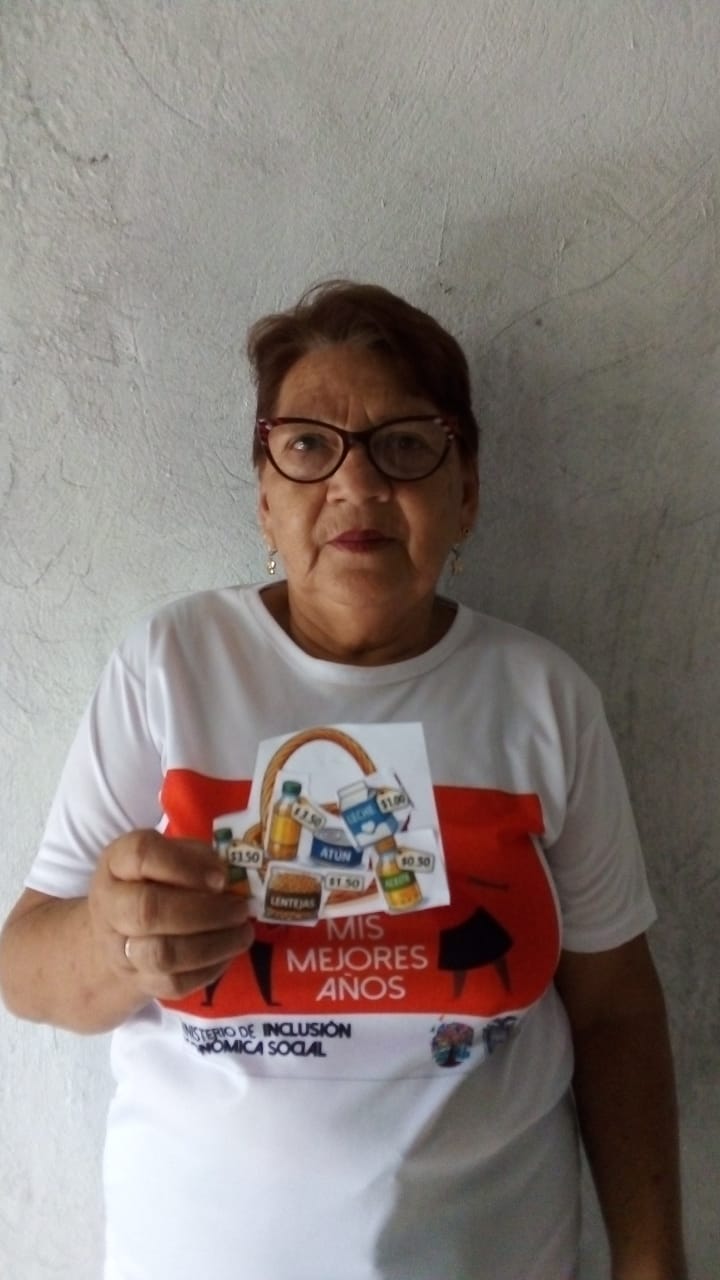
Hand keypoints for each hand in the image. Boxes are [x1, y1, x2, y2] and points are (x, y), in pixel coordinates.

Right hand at [88, 829, 253, 1000]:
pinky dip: (210, 969)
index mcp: (117, 862)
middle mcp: (110, 904)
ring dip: (212, 944)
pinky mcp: (139, 981)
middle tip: (239, 909)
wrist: (119, 934)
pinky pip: (174, 983)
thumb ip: (196, 857)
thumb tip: (226, 875)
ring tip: (243, 932)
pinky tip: (228, 952)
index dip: (185, 865)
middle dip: (204, 911)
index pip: (141, 855)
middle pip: (148, 911)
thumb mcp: (170, 854)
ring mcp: (119, 948)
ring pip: (162, 954)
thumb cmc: (156, 882)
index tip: (221, 877)